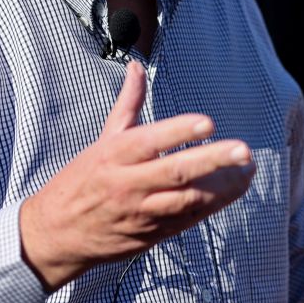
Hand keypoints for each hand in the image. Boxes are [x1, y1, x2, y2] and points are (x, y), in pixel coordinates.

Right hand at [19, 61, 254, 289]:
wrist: (56, 234)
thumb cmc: (82, 179)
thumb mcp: (102, 140)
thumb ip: (127, 104)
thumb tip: (136, 66)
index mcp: (115, 155)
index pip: (151, 140)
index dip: (180, 131)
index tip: (209, 122)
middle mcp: (129, 184)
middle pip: (176, 172)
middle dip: (213, 161)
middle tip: (244, 150)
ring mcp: (141, 212)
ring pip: (187, 201)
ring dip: (222, 188)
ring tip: (247, 172)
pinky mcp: (151, 235)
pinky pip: (187, 220)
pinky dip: (211, 206)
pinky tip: (233, 191)